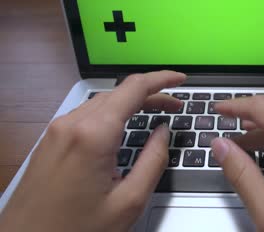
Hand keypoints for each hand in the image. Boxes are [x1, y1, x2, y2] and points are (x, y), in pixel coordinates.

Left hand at [0, 71, 185, 231]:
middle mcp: (71, 124)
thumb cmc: (75, 229)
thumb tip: (163, 132)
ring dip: (130, 103)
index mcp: (93, 135)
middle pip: (119, 93)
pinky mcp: (50, 140)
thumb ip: (153, 160)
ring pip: (102, 102)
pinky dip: (111, 114)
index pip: (134, 88)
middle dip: (151, 94)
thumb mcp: (128, 201)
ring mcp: (57, 131)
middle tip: (174, 106)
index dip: (162, 79)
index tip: (180, 79)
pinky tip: (123, 127)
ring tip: (153, 114)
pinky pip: (87, 115)